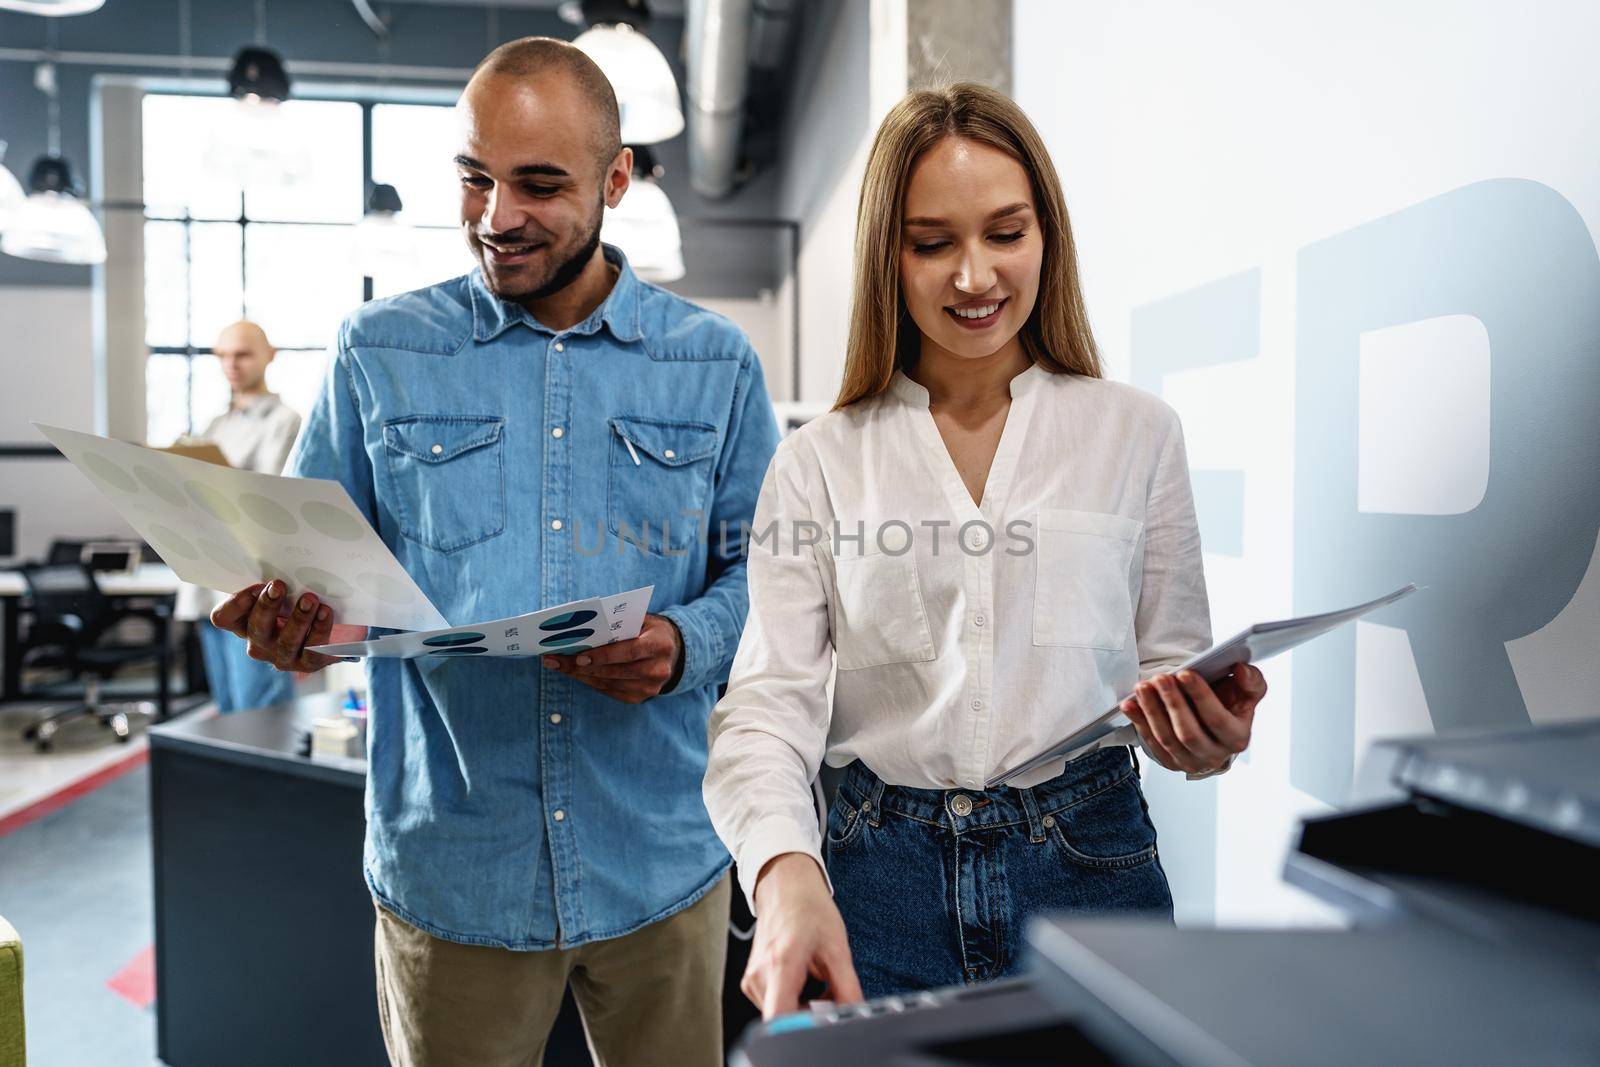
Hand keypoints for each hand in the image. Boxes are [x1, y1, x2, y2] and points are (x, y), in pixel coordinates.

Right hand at [209, 581, 361, 674]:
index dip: (236, 604)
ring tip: (310, 599)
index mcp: (245, 624)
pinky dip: (320, 630)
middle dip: (267, 606)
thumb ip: (273, 585)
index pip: (224, 618)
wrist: (328, 635)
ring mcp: (282, 656)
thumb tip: (278, 563)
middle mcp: (259, 643)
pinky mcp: (307, 664)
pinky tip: (325, 613)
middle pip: (256, 628)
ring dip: (298, 618)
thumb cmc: (298, 606)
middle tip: (279, 585)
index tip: (256, 586)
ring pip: (286, 642)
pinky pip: (312, 651)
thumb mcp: (282, 594)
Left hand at [540, 613, 682, 703]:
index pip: (629, 651)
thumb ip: (619, 623)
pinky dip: (590, 682)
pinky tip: (574, 673)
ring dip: (581, 676)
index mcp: (660, 644)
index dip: (603, 656)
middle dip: (583, 667)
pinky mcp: (639, 697)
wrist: (671, 650)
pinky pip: (610, 691)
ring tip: (559, 666)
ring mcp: (650, 687)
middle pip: (616, 671)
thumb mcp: (641, 619)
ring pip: (609, 683)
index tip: (578, 656)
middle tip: (557, 661)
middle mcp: (659, 669)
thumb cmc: (648, 630)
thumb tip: (583, 628)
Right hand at [745, 853, 863, 1019]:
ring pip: (782, 1014)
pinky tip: (805, 979)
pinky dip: (795, 1000)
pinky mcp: (751, 982)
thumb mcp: (838, 948)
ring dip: (805, 1007)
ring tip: (818, 978)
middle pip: (786, 1019)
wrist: (785, 887)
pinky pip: (776, 1004)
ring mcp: (752, 980)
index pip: (780, 1017)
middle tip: (831, 991)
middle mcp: (760, 976)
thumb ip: (847, 988)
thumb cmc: (809, 910)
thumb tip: (855, 1015)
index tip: (821, 1022)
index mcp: (781, 964)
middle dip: (813, 1014)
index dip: (801, 1028)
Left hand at [1119, 664, 1266, 774]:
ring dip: (1152, 711)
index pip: (1217, 720)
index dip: (1200, 696)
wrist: (1213, 724)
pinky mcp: (1170, 762)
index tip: (1184, 673)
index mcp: (1237, 738)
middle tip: (1160, 678)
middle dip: (1172, 703)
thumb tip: (1241, 670)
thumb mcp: (1247, 692)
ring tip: (1143, 686)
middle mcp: (1214, 756)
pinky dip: (1139, 722)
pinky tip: (1129, 704)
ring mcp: (1190, 762)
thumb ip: (1251, 680)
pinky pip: (1151, 743)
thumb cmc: (1230, 705)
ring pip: (1167, 739)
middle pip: (1188, 733)